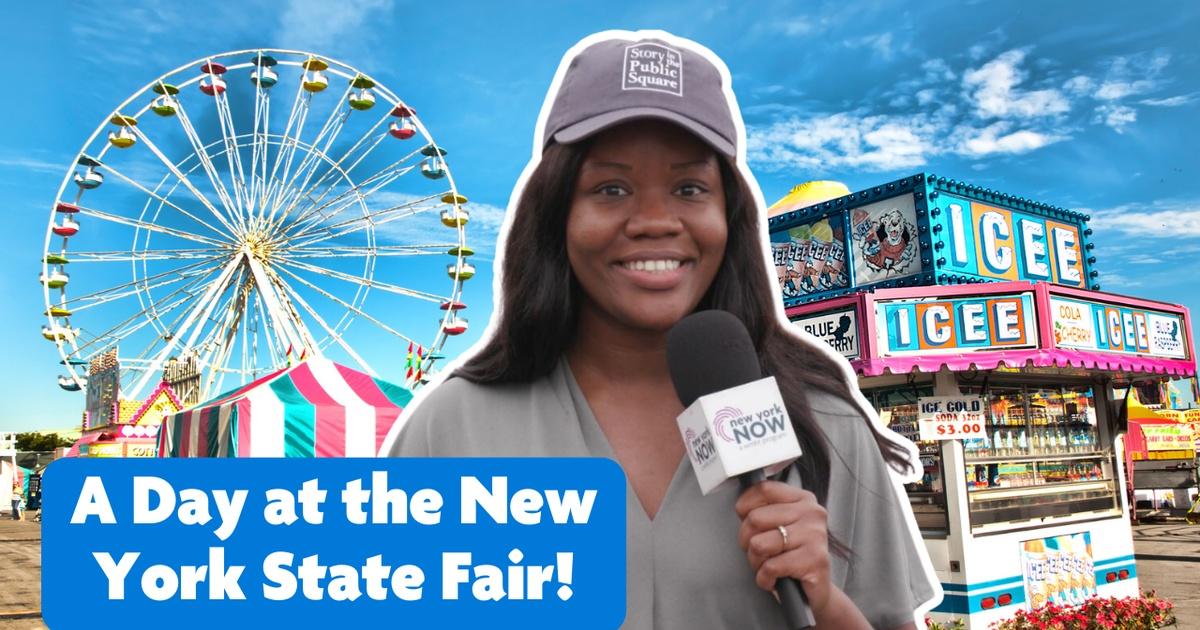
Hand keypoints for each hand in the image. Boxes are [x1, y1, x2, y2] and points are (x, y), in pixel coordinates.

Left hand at [735, 480, 832, 614]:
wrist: (814, 592)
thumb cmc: (791, 557)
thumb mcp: (779, 526)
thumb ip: (764, 511)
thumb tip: (741, 507)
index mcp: (803, 499)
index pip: (764, 489)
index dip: (744, 506)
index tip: (744, 520)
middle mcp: (812, 513)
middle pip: (755, 518)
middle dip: (747, 541)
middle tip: (758, 553)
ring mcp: (815, 535)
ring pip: (759, 544)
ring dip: (755, 562)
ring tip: (767, 566)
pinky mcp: (815, 560)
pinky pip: (770, 567)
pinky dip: (764, 579)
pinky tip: (773, 580)